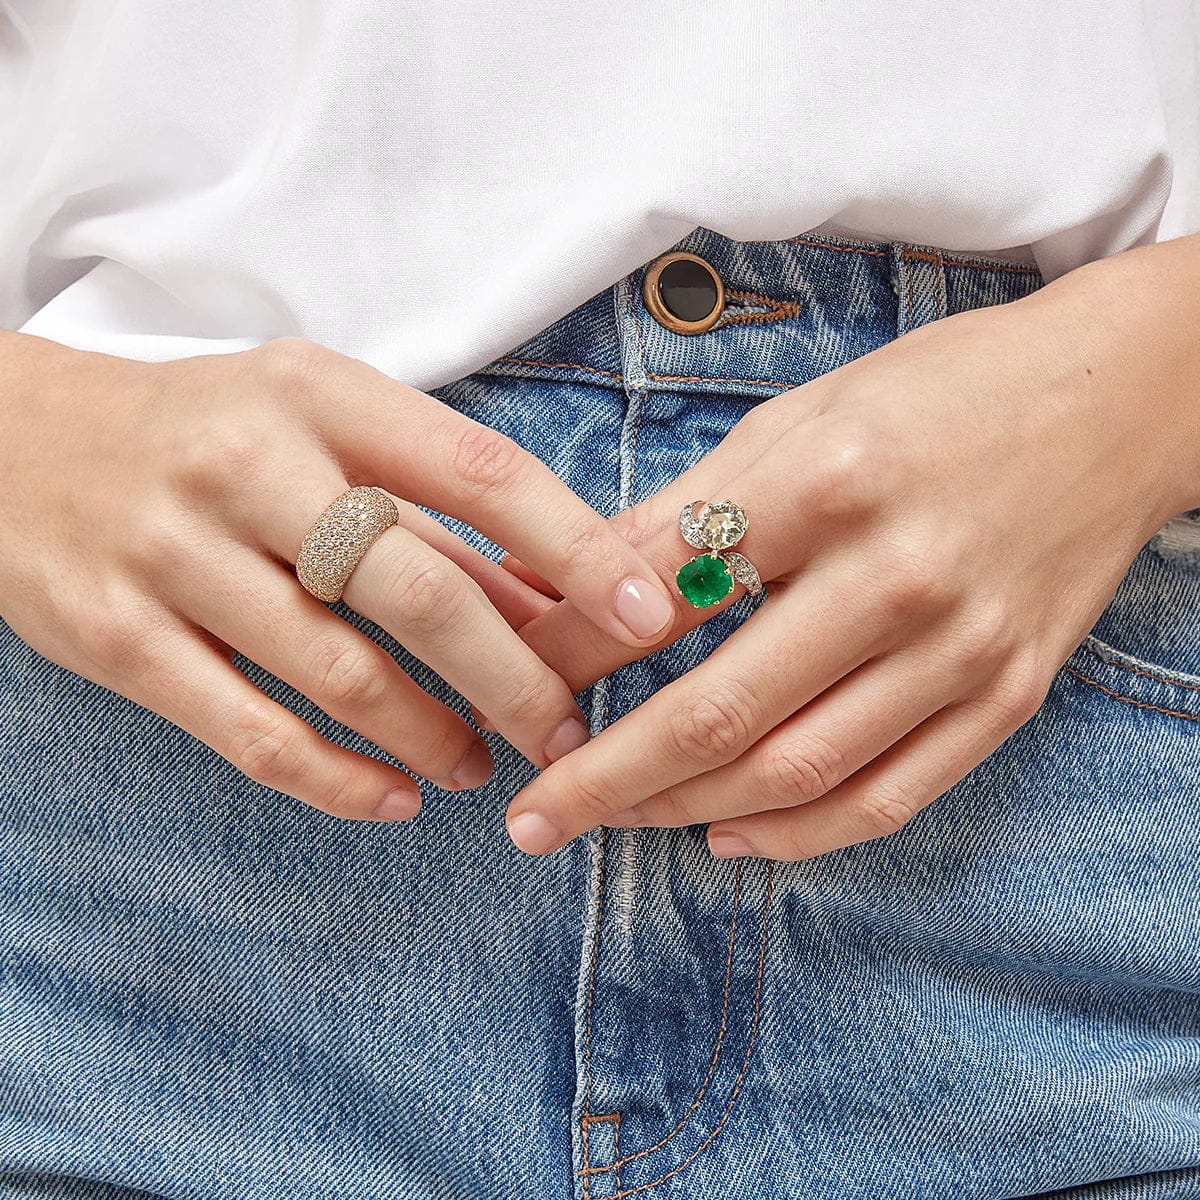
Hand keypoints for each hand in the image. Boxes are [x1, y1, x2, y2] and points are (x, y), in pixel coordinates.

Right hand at [0, 333, 676, 819]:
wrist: (8, 437)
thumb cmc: (203, 433)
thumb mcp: (319, 429)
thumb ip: (433, 515)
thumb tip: (552, 600)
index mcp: (319, 394)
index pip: (480, 473)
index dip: (577, 550)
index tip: (650, 613)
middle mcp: (249, 465)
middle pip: (418, 589)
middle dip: (515, 677)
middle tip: (567, 733)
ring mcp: (175, 552)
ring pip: (340, 671)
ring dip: (432, 736)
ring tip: (480, 768)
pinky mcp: (117, 635)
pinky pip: (250, 731)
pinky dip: (335, 778)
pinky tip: (391, 798)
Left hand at [502, 245, 1199, 860]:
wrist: (1115, 402)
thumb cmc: (939, 394)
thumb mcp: (798, 419)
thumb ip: (686, 511)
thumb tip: (564, 575)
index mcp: (829, 483)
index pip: (660, 593)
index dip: (566, 650)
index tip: (509, 681)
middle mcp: (897, 576)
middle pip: (721, 714)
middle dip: (605, 778)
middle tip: (531, 815)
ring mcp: (961, 649)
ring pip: (797, 774)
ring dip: (686, 811)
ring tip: (614, 818)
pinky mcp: (1006, 697)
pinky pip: (888, 798)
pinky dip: (797, 835)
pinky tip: (728, 836)